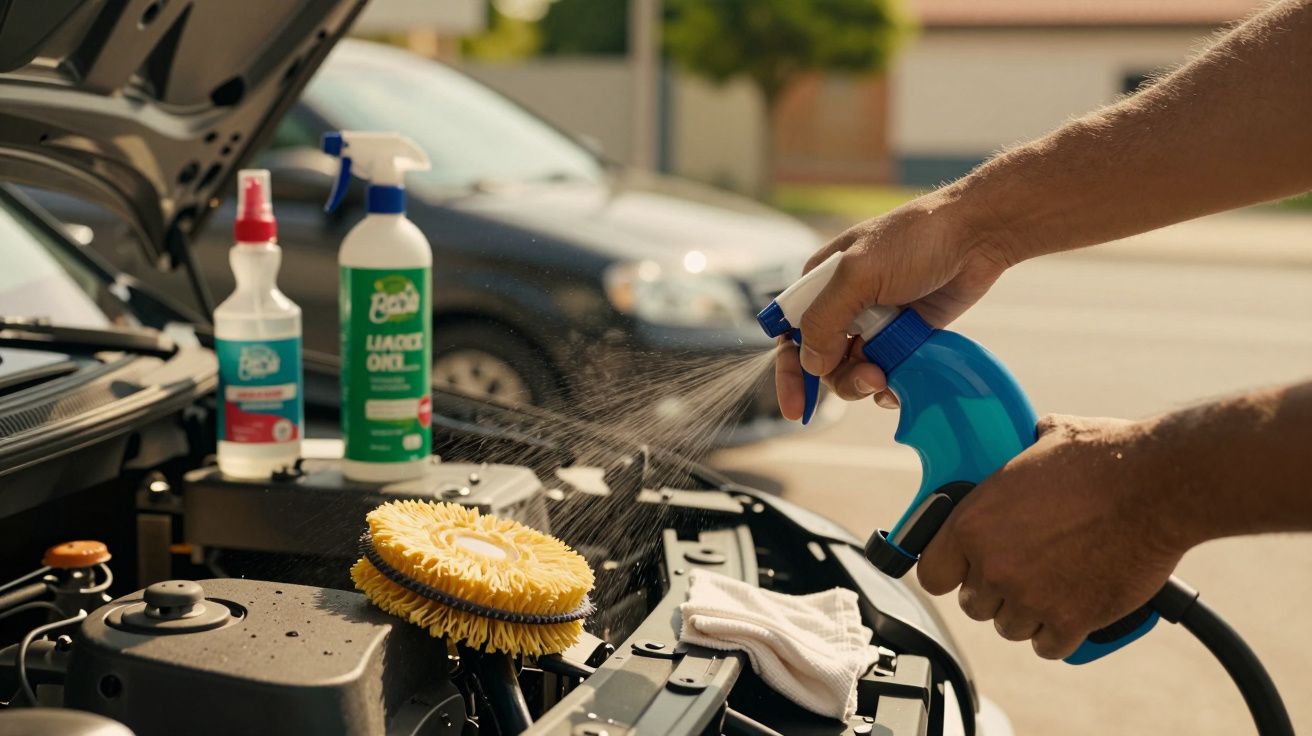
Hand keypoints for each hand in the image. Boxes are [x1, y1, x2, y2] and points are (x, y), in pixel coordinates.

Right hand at [776, 192, 1017, 419]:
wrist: (976, 236)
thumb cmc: (914, 242)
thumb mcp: (858, 274)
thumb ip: (826, 320)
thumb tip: (812, 364)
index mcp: (821, 284)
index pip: (791, 335)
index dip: (790, 372)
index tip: (795, 408)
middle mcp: (844, 305)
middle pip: (823, 361)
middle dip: (840, 378)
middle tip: (871, 376)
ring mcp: (875, 322)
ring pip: (855, 371)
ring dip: (866, 382)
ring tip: (888, 378)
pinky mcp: (905, 336)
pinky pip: (887, 373)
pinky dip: (891, 385)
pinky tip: (902, 384)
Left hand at [915, 415, 1188, 658]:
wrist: (1158, 486)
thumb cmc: (1105, 457)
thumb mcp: (1042, 441)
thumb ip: (1018, 455)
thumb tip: (1028, 437)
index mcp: (973, 523)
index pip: (932, 573)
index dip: (950, 572)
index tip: (965, 569)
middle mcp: (994, 566)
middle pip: (974, 605)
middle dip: (995, 591)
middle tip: (1022, 571)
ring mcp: (1032, 597)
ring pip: (1010, 628)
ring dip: (1026, 614)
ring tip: (1049, 588)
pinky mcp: (1072, 620)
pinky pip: (1048, 647)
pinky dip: (1058, 634)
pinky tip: (1068, 614)